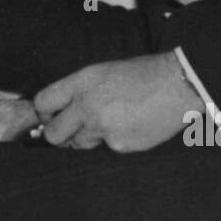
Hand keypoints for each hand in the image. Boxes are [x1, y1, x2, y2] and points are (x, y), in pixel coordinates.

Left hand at [33, 52, 202, 151]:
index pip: (42, 103)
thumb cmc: (142, 74)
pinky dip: (114, 141)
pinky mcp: (119, 145)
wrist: (177, 85)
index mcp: (81, 83)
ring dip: (87, 136)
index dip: (44, 112)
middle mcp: (87, 106)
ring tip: (110, 120)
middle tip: (68, 130)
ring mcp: (102, 128)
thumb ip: (79, 91)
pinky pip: (106, 148)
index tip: (50, 115)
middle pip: (52, 134)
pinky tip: (130, 126)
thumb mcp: (103, 72)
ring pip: (79, 144)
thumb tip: (61, 110)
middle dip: (57, 134)